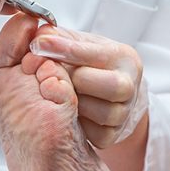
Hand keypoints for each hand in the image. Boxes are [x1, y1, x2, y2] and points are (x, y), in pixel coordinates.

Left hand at [30, 26, 146, 148]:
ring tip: (64, 96)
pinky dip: (79, 125)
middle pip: (110, 85)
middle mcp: (130, 84)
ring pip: (102, 112)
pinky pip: (97, 135)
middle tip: (57, 77)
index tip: (38, 44)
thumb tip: (39, 34)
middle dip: (78, 81)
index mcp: (124, 57)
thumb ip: (59, 37)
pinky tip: (71, 113)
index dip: (65, 49)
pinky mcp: (113, 136)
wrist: (106, 94)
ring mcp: (124, 112)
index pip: (96, 54)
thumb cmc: (88, 65)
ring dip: (77, 105)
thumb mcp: (78, 45)